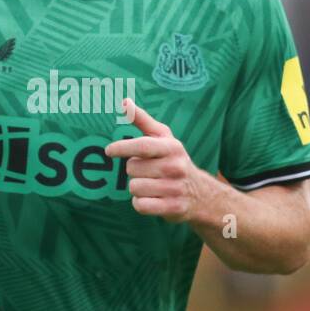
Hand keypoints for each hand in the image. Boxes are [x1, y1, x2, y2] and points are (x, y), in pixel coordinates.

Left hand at [104, 98, 205, 223]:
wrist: (201, 194)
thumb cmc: (173, 160)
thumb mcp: (163, 138)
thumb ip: (142, 120)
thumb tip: (124, 102)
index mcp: (172, 147)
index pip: (143, 146)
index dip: (123, 148)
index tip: (109, 151)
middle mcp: (175, 167)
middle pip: (133, 169)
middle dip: (134, 171)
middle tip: (148, 172)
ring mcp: (174, 188)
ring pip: (134, 188)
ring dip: (137, 188)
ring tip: (152, 186)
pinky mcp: (173, 208)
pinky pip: (141, 205)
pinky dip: (141, 203)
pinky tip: (152, 199)